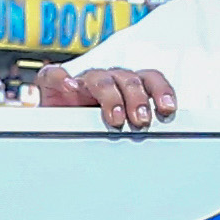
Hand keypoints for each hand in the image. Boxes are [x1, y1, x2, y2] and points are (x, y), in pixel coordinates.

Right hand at [37, 62, 177, 129]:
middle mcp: (107, 80)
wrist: (55, 131)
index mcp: (127, 87)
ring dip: (111, 96)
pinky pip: (55, 74)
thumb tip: (164, 145)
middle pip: (128, 79)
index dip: (161, 90)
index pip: (149, 79)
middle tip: (141, 121)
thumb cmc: (93, 131)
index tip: (167, 109)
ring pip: (100, 79)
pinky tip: (69, 87)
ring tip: (115, 118)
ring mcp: (81, 82)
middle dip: (137, 99)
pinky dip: (62, 78)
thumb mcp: (120, 132)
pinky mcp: (52, 85)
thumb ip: (139, 131)